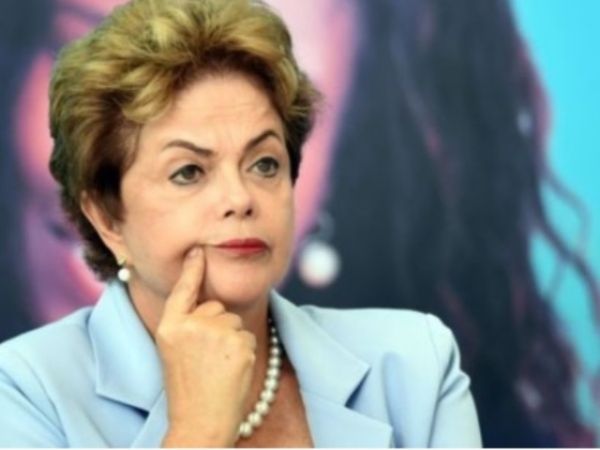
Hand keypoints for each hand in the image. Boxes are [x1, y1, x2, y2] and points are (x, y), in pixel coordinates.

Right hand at [157, 247, 256, 446]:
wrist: (200, 423)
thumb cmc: (187, 389)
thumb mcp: (175, 352)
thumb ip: (188, 324)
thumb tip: (213, 305)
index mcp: (170, 326)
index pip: (184, 290)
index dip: (192, 269)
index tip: (198, 250)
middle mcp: (191, 324)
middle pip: (217, 308)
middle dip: (218, 327)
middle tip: (207, 360)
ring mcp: (216, 332)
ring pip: (234, 322)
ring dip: (232, 340)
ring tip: (218, 368)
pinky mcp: (239, 343)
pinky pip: (248, 337)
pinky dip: (244, 352)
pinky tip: (232, 371)